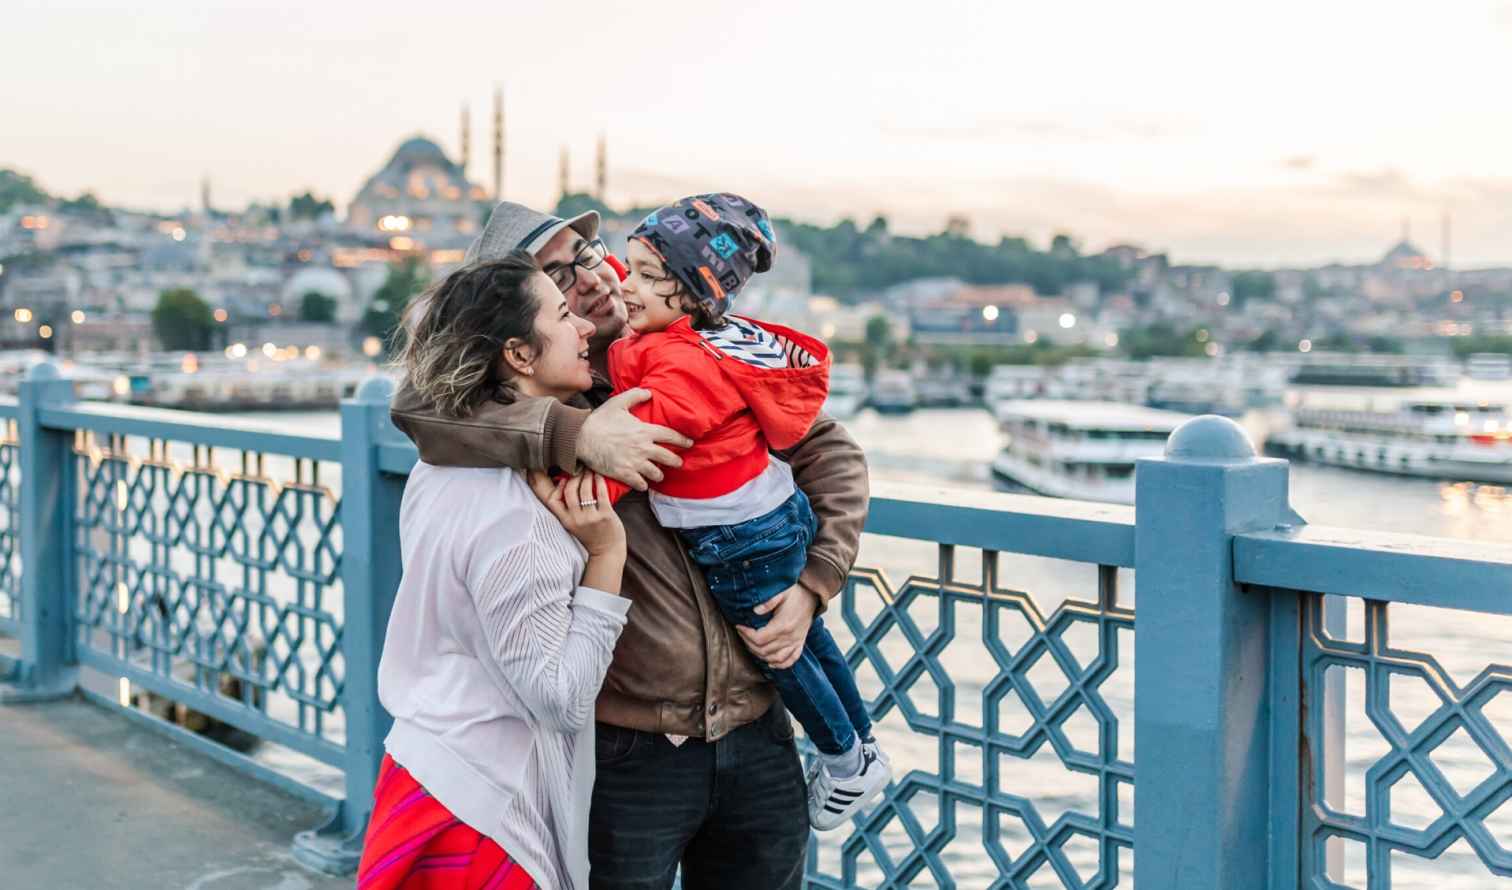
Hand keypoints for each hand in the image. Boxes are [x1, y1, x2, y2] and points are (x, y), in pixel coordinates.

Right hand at [528, 471, 624, 556]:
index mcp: (566, 521)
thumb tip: (564, 486)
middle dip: (574, 476)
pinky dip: (599, 481)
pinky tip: (599, 476)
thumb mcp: (573, 525)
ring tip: (589, 470)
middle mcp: (576, 519)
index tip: (563, 479)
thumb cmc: (591, 535)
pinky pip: (600, 493)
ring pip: (585, 490)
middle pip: (569, 490)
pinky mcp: (606, 515)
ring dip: (586, 476)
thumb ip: (568, 510)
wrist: (607, 551)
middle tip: (579, 469)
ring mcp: (591, 517)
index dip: (557, 487)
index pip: (553, 501)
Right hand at [578, 389, 692, 490]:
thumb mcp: (618, 403)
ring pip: (656, 474)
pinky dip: (643, 484)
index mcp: (644, 431)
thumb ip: (636, 396)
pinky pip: (641, 484)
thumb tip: (649, 392)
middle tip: (678, 463)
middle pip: (669, 458)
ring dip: (659, 475)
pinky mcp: (625, 474)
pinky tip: (643, 483)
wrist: (582, 438)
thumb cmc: (600, 420)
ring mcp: (635, 462)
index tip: (689, 443)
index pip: (671, 436)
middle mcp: (643, 448)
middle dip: (676, 461)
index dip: (682, 440)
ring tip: (659, 475)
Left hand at [738, 585, 819, 670]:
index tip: (739, 626)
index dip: (746, 634)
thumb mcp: (781, 592)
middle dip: (749, 643)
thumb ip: (768, 602)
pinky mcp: (800, 644)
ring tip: (751, 645)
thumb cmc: (795, 594)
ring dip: (760, 655)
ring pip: (774, 658)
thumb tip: (755, 611)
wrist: (812, 596)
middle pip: (764, 650)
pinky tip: (770, 663)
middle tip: (742, 634)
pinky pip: (790, 660)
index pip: (759, 638)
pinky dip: (780, 665)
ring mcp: (795, 642)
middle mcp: (789, 637)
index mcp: (783, 625)